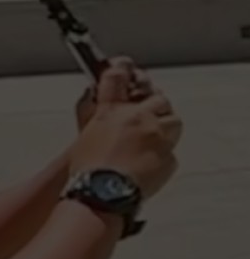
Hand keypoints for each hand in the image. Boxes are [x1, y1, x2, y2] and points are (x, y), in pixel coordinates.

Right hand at [69, 67, 182, 200]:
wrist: (102, 193)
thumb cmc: (87, 170)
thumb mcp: (84, 136)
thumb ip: (95, 117)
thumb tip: (99, 107)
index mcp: (111, 110)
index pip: (117, 76)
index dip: (122, 67)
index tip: (124, 65)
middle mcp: (137, 118)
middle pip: (157, 97)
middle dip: (153, 105)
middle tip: (146, 113)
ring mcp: (157, 137)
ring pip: (172, 120)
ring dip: (164, 126)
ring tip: (152, 138)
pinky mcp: (169, 157)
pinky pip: (171, 150)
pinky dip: (163, 154)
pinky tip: (148, 162)